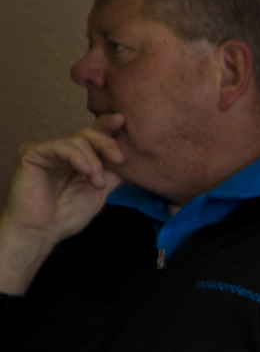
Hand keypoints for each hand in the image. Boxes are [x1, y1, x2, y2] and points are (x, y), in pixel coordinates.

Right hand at [0, 117, 127, 296]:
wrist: (42, 231)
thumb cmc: (67, 214)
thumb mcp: (100, 191)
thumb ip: (113, 174)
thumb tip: (136, 162)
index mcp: (77, 158)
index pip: (93, 137)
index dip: (107, 127)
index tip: (123, 120)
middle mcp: (61, 151)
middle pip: (88, 134)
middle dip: (107, 143)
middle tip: (119, 158)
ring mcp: (47, 151)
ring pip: (77, 141)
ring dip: (94, 161)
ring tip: (97, 182)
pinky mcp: (32, 153)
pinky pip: (60, 147)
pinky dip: (77, 158)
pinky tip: (86, 172)